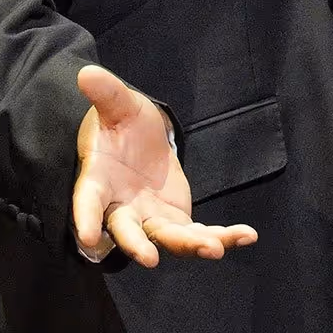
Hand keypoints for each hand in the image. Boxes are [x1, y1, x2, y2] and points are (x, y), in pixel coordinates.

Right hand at [72, 64, 257, 267]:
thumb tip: (87, 73)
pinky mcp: (176, 220)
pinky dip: (223, 237)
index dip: (85, 219)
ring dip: (191, 246)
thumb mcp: (118, 105)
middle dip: (138, 246)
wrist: (140, 137)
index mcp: (98, 181)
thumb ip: (106, 94)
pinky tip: (248, 236)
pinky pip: (199, 233)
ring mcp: (150, 219)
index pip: (87, 202)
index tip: (87, 239)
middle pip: (128, 231)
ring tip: (217, 248)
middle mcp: (121, 209)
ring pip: (168, 239)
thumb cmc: (121, 123)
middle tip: (151, 260)